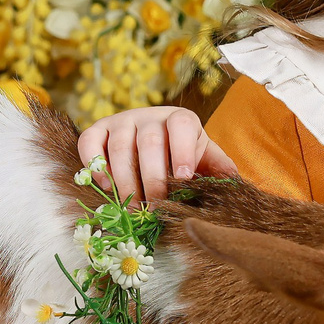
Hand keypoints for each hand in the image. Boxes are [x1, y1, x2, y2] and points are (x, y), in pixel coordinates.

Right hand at [76, 106, 237, 203]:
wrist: (151, 141)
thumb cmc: (181, 154)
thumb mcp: (204, 158)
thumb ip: (218, 169)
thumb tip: (234, 184)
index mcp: (181, 120)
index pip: (182, 126)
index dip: (182, 150)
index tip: (183, 177)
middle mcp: (149, 115)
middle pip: (149, 143)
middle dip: (153, 179)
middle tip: (155, 207)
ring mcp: (121, 121)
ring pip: (119, 148)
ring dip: (126, 182)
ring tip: (134, 207)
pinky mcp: (98, 130)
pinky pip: (89, 144)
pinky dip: (95, 166)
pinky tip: (107, 187)